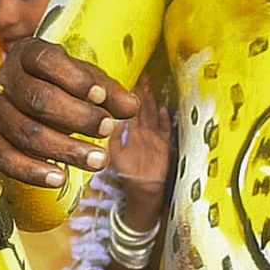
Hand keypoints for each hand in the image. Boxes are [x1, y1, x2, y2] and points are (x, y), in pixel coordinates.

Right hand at [0, 39, 137, 187]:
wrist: (27, 97)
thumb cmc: (62, 85)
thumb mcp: (86, 81)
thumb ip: (109, 93)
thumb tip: (131, 107)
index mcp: (28, 54)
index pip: (46, 61)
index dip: (74, 79)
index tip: (100, 96)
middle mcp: (6, 79)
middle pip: (37, 98)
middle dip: (77, 117)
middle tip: (107, 128)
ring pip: (25, 131)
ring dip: (64, 149)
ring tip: (99, 160)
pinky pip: (4, 158)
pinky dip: (31, 171)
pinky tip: (59, 178)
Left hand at [108, 78, 173, 217]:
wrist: (143, 193)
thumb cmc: (128, 175)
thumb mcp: (115, 155)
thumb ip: (113, 139)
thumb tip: (105, 122)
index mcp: (129, 132)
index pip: (127, 109)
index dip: (126, 95)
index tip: (125, 80)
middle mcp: (142, 131)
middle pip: (141, 107)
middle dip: (140, 91)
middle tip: (141, 75)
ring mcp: (154, 137)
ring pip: (152, 114)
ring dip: (151, 100)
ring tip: (149, 86)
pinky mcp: (165, 145)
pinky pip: (165, 129)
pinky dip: (164, 120)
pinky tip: (162, 109)